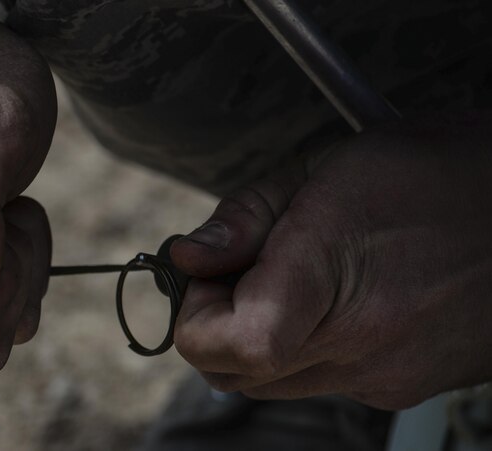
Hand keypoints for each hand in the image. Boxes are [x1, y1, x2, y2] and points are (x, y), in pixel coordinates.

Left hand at [171, 115, 491, 409]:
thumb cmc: (436, 172)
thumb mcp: (325, 167)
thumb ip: (245, 216)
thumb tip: (188, 257)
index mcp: (331, 274)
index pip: (230, 346)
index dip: (196, 318)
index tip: (204, 278)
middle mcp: (361, 344)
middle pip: (235, 373)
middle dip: (216, 324)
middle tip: (240, 271)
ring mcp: (386, 375)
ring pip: (273, 383)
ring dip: (258, 336)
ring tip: (294, 276)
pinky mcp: (405, 386)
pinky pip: (323, 381)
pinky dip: (306, 346)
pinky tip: (336, 298)